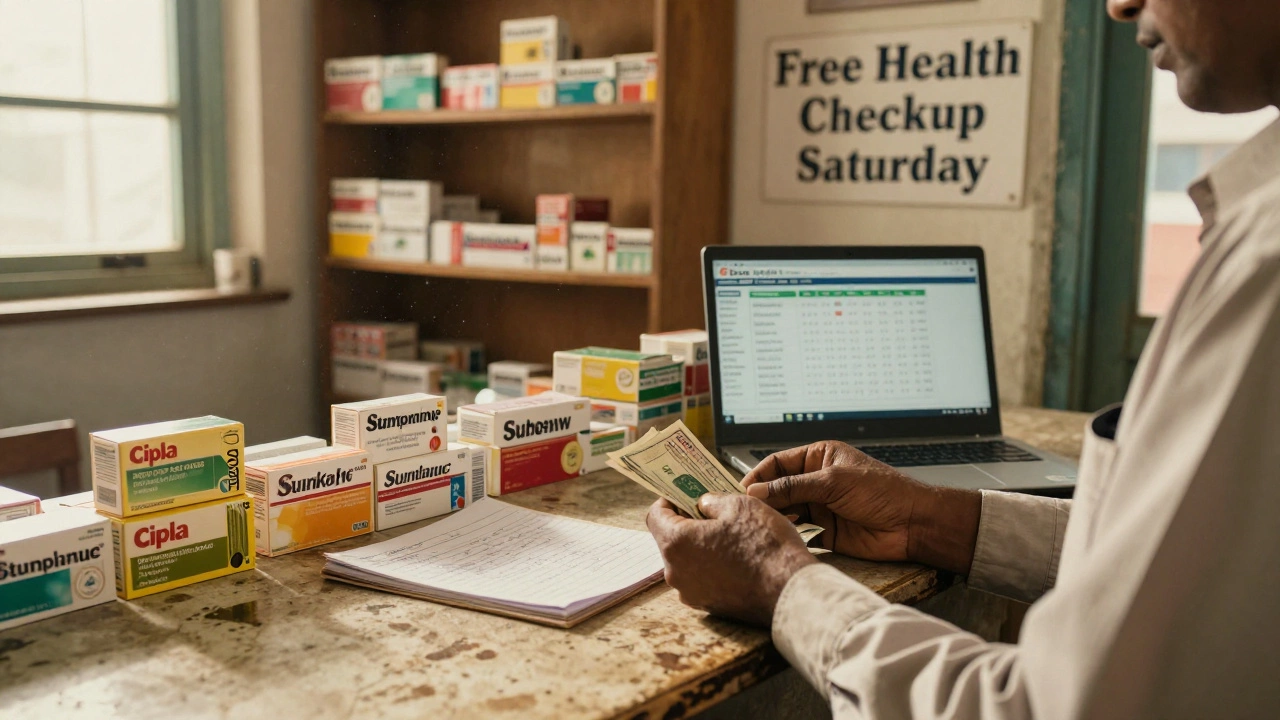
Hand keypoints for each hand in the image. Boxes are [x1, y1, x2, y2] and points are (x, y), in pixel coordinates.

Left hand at [646, 494, 816, 626]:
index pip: (655, 516)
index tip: (682, 494)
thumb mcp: (739, 505)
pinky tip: (736, 557)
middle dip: (687, 523)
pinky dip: (712, 566)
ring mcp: (691, 593)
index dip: (667, 501)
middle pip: (670, 540)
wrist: (790, 591)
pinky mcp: (708, 606)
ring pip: (687, 561)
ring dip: (701, 545)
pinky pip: (702, 579)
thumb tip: (702, 504)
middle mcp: (676, 573)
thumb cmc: (765, 545)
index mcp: (676, 544)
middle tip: (710, 511)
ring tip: (729, 534)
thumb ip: (711, 501)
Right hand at [741, 441, 981, 573]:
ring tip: (757, 525)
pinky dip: (788, 535)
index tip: (742, 490)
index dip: (758, 475)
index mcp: (819, 457)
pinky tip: (778, 539)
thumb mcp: (833, 482)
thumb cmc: (882, 492)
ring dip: (773, 517)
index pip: (778, 463)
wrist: (913, 524)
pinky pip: (799, 533)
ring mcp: (820, 506)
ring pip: (786, 511)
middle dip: (762, 498)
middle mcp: (817, 480)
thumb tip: (755, 490)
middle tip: (743, 511)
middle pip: (778, 488)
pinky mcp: (826, 532)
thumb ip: (792, 487)